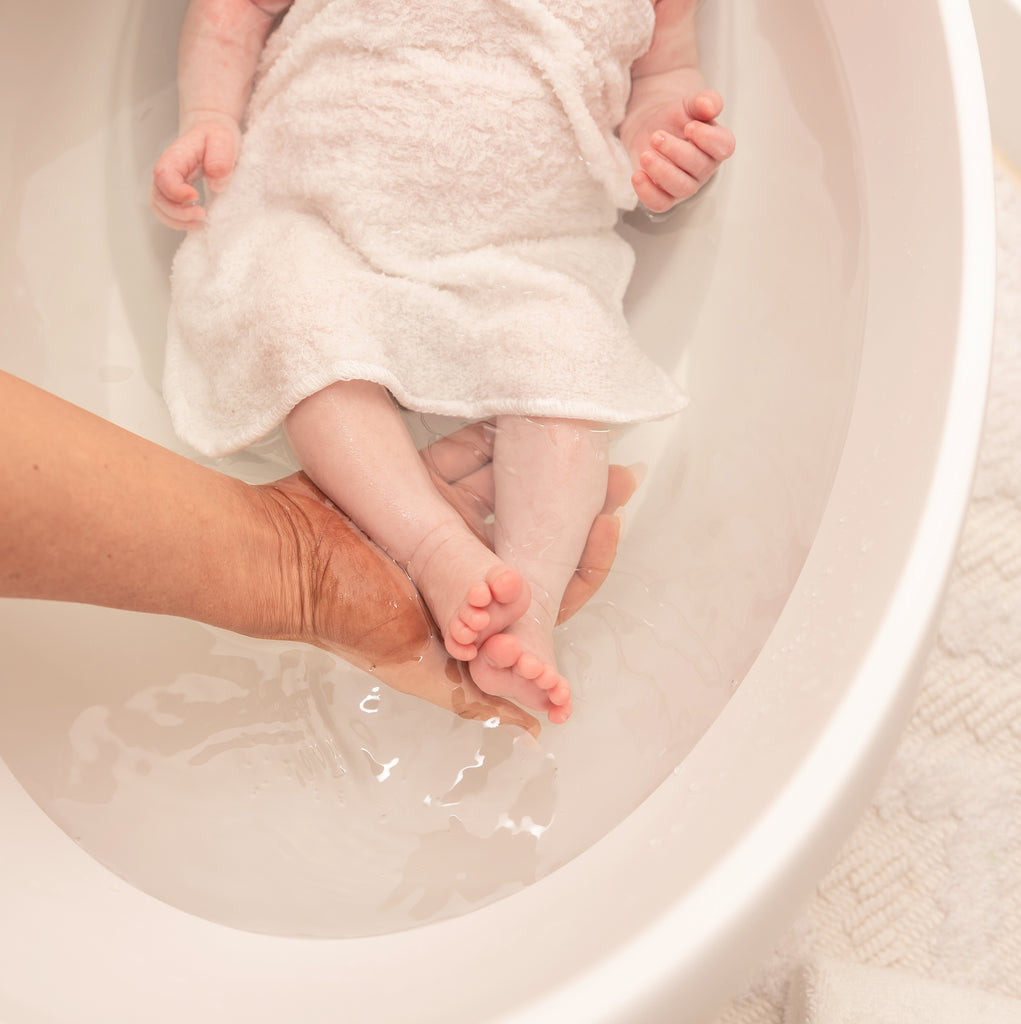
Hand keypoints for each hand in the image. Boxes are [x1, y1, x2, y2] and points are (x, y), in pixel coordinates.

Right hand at [150, 114, 240, 229]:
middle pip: (158, 195)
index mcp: (176, 155)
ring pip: (159, 206)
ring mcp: (168, 182)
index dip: (175, 191)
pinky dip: (177, 221)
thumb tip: (216, 183)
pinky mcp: (174, 192)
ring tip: (198, 222)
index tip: (195, 197)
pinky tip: (194, 223)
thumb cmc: (215, 136)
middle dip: (177, 212)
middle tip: (201, 215)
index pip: (163, 174)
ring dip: (176, 220)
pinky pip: (167, 210)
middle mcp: (167, 170)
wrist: (212, 134)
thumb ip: (220, 159)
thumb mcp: (223, 140)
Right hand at [256, 425, 637, 733]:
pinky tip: (521, 418)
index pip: (549, 589)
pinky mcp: (423, 487)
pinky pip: (467, 458)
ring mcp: (447, 525)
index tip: (610, 523)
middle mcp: (468, 567)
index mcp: (477, 612)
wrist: (288, 558)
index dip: (586, 561)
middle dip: (578, 505)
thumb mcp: (421, 665)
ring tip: (578, 437)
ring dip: (540, 466)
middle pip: (538, 533)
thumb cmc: (349, 614)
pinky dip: (491, 440)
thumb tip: (538, 725)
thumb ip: (478, 696)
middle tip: (618, 472)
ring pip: (508, 491)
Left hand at [620, 68, 734, 213]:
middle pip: (699, 167)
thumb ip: (704, 100)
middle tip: (656, 136)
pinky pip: (660, 204)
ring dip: (662, 172)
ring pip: (681, 188)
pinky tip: (637, 175)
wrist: (652, 127)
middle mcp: (705, 168)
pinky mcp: (665, 196)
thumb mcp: (689, 103)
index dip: (708, 139)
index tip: (689, 127)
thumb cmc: (675, 117)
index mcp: (717, 144)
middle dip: (676, 151)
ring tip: (645, 155)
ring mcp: (686, 185)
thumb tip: (710, 105)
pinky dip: (648, 193)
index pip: (724, 147)